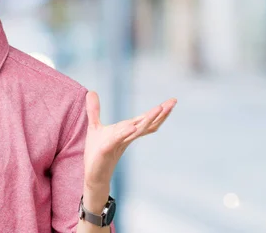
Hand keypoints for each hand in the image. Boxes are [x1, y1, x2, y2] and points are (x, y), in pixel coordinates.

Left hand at [83, 91, 176, 206]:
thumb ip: (94, 109)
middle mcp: (127, 137)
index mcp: (127, 131)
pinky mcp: (107, 150)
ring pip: (138, 130)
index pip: (145, 119)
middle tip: (173, 102)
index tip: (171, 101)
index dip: (158, 111)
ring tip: (160, 108)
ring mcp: (119, 143)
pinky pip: (117, 140)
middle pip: (148, 124)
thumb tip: (91, 91)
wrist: (93, 175)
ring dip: (149, 119)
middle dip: (161, 113)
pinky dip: (125, 133)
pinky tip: (132, 127)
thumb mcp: (94, 127)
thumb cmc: (96, 152)